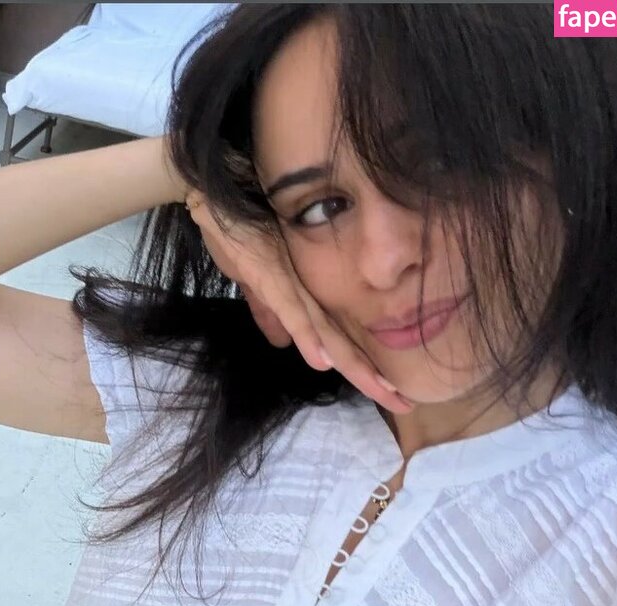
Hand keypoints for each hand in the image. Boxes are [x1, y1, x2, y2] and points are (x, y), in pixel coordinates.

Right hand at [184, 190, 413, 412]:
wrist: (210, 190)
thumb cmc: (236, 230)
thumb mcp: (254, 281)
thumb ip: (270, 314)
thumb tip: (285, 346)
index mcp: (303, 298)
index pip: (338, 342)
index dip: (364, 369)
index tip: (392, 394)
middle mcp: (305, 292)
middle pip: (342, 343)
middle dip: (372, 377)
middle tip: (405, 404)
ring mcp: (289, 284)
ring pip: (326, 332)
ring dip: (352, 363)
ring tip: (380, 389)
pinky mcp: (268, 276)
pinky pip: (291, 312)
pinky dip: (308, 337)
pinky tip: (323, 361)